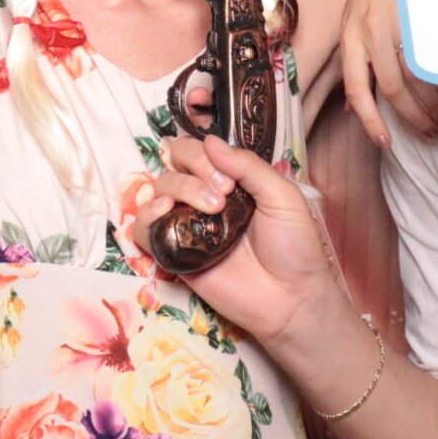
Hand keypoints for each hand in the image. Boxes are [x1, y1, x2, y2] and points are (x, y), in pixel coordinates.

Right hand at [133, 135, 346, 347]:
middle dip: (194, 172)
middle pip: (174, 166)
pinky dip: (145, 216)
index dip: (203, 155)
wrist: (291, 298)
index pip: (197, 151)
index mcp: (229, 181)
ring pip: (158, 190)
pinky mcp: (175, 255)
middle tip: (222, 197)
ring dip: (177, 189)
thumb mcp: (283, 197)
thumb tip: (209, 140)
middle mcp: (204, 199)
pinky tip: (164, 212)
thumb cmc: (294, 248)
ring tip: (209, 210)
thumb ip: (249, 166)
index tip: (228, 180)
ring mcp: (187, 226)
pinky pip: (143, 230)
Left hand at [340, 0, 437, 146]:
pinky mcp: (417, 11)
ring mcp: (393, 19)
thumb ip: (359, 58)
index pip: (356, 87)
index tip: (385, 144)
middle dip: (413, 117)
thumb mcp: (359, 18)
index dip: (369, 120)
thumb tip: (352, 103)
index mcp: (350, 34)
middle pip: (391, 88)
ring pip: (414, 75)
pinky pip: (431, 54)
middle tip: (433, 132)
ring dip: (432, 101)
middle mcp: (366, 30)